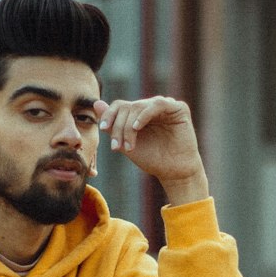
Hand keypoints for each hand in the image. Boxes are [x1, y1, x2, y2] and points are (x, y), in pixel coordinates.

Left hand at [93, 96, 208, 204]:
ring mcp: (166, 107)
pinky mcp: (179, 109)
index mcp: (139, 114)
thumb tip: (96, 103)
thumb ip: (113, 125)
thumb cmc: (152, 159)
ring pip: (138, 106)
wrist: (173, 172)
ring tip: (128, 145)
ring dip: (128, 125)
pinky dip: (144, 115)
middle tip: (116, 146)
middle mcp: (152, 107)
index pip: (120, 105)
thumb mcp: (126, 143)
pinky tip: (137, 127)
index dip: (109, 115)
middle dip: (119, 127)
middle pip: (127, 107)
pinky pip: (157, 104)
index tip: (102, 129)